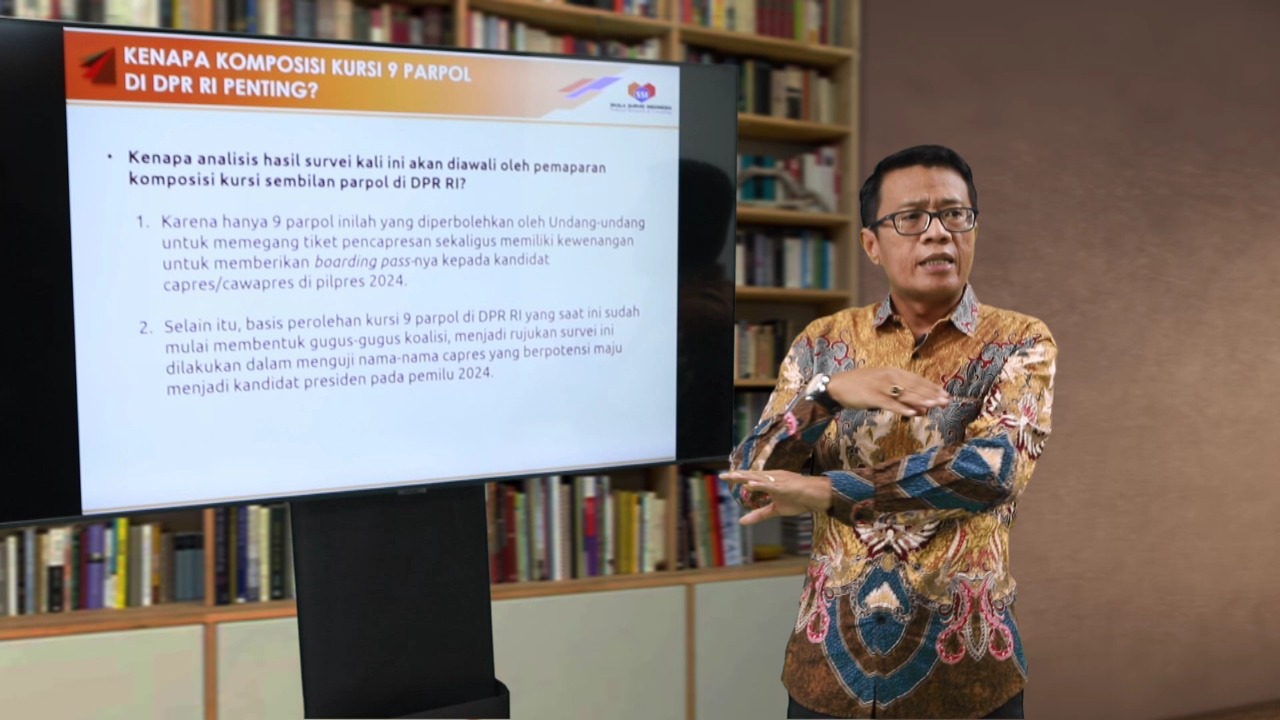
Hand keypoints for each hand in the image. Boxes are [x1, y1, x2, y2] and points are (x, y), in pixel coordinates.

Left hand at [720, 469, 831, 525]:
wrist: (817, 496)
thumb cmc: (798, 500)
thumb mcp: (775, 510)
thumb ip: (759, 514)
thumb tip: (741, 522)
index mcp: (769, 481)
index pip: (750, 478)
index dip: (738, 477)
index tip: (724, 476)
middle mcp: (772, 478)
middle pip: (751, 476)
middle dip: (736, 475)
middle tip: (722, 475)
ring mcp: (778, 481)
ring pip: (758, 478)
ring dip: (745, 477)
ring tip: (733, 476)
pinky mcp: (784, 486)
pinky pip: (769, 485)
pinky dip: (760, 484)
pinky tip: (750, 484)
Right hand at [827, 367, 948, 416]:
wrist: (837, 386)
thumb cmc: (860, 386)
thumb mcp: (882, 388)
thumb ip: (901, 397)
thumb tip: (921, 409)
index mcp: (892, 372)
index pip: (916, 379)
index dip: (931, 387)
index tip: (945, 394)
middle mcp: (889, 377)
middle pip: (913, 386)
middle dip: (931, 394)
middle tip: (945, 401)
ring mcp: (880, 386)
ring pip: (904, 394)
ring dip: (920, 400)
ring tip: (934, 405)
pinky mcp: (872, 397)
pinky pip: (889, 403)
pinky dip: (901, 408)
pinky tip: (912, 413)